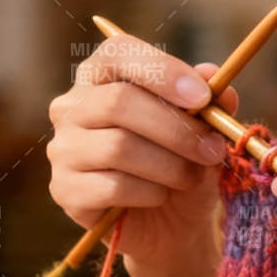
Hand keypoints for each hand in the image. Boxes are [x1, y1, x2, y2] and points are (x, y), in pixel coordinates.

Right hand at [46, 34, 236, 268]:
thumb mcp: (204, 130)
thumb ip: (209, 100)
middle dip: (175, 129)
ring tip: (191, 177)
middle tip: (213, 150)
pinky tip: (161, 196)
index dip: (162, 71)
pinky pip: (113, 187)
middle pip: (118, 102)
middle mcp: (72, 106)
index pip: (118, 53)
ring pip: (118, 148)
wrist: (168, 224)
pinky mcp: (64, 189)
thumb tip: (212, 73)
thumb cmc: (181, 163)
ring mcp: (63, 148)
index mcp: (101, 75)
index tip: (203, 97)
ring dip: (169, 165)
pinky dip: (149, 193)